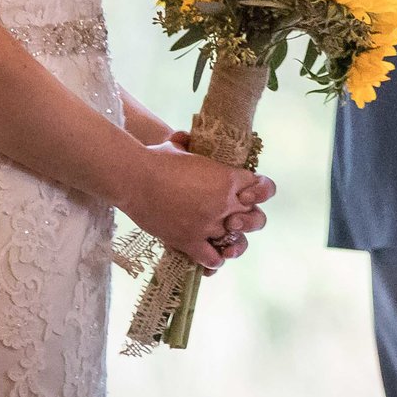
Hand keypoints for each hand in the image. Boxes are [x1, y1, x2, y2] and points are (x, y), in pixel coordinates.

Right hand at [119, 142, 273, 270]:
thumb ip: (189, 143)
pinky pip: (213, 259)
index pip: (262, 187)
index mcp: (228, 178)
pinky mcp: (190, 241)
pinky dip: (215, 260)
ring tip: (224, 239)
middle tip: (235, 217)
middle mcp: (224, 203)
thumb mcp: (179, 146)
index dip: (257, 190)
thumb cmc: (155, 158)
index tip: (247, 191)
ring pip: (238, 242)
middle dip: (250, 218)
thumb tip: (185, 137)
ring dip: (233, 241)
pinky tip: (210, 253)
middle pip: (257, 218)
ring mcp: (208, 225)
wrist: (134, 178)